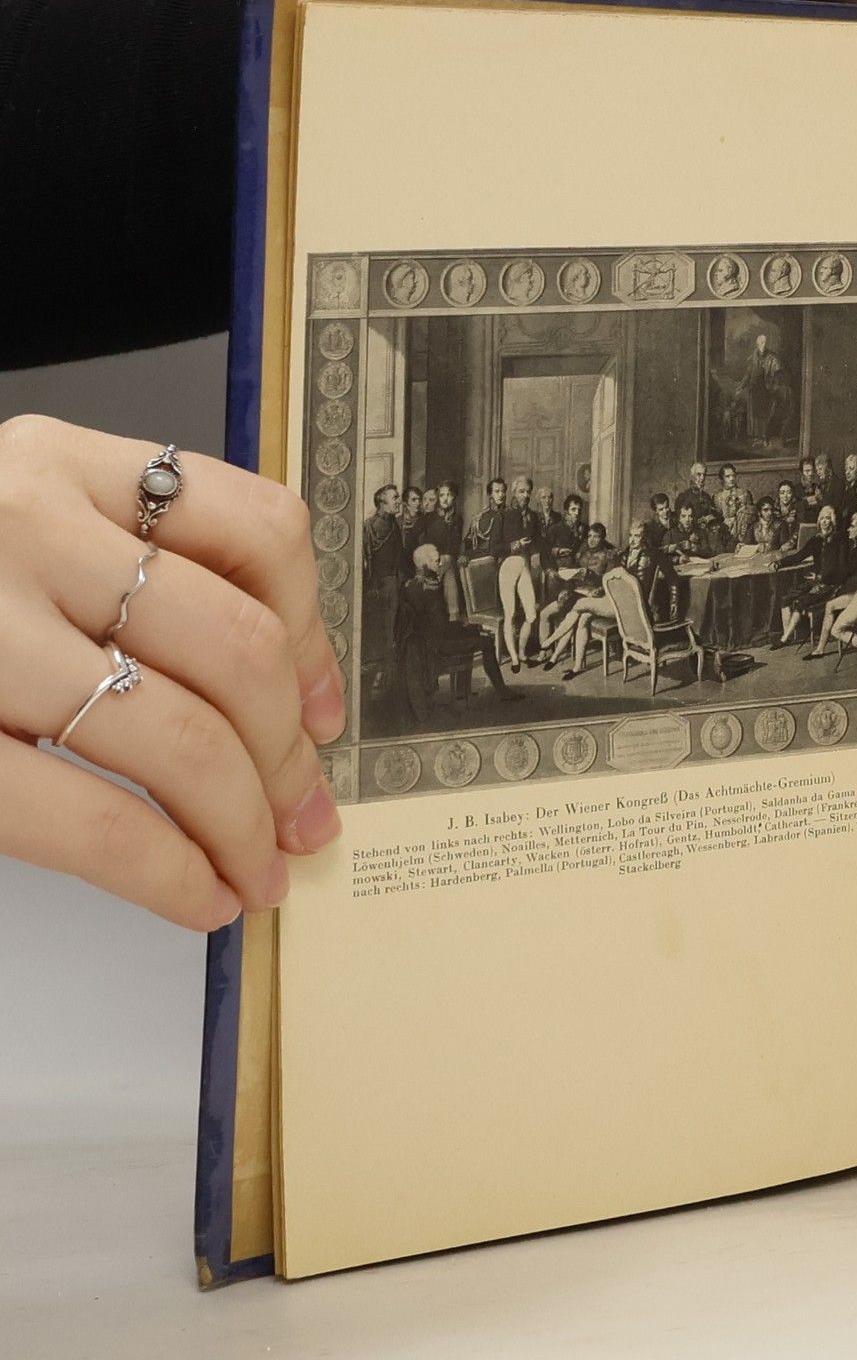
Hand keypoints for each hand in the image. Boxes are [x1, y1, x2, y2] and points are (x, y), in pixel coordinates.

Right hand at [0, 416, 344, 929]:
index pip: (256, 528)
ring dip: (243, 822)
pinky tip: (197, 895)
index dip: (314, 635)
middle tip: (304, 816)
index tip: (324, 711)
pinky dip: (168, 870)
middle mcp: (22, 526)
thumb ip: (130, 574)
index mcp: (59, 464)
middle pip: (236, 646)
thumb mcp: (21, 534)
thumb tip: (290, 698)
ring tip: (258, 866)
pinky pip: (93, 812)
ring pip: (180, 732)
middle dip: (289, 754)